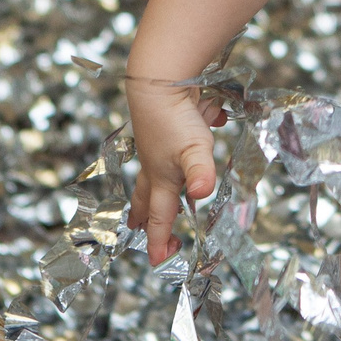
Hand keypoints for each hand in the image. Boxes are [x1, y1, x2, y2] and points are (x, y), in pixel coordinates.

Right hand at [127, 74, 222, 262]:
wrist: (158, 80)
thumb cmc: (174, 118)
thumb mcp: (195, 148)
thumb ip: (200, 171)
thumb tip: (201, 195)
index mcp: (162, 178)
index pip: (160, 217)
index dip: (159, 240)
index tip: (158, 261)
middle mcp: (155, 165)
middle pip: (148, 197)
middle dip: (145, 217)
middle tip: (139, 229)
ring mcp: (156, 146)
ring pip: (153, 173)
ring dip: (152, 189)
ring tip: (151, 197)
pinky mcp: (163, 128)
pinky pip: (171, 144)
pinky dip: (179, 149)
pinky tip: (201, 132)